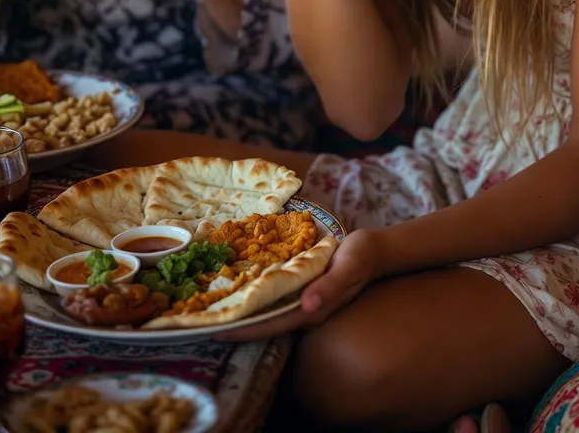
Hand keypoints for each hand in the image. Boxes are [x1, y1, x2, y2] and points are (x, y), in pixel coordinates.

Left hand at [216, 228, 381, 343]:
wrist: (375, 248)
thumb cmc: (361, 256)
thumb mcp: (349, 267)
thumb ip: (330, 287)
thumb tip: (307, 306)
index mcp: (313, 310)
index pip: (272, 325)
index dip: (244, 330)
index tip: (216, 330)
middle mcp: (305, 310)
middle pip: (265, 323)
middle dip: (237, 324)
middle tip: (203, 320)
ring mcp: (303, 301)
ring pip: (268, 311)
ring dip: (243, 311)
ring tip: (214, 307)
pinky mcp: (303, 289)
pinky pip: (275, 297)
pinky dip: (257, 296)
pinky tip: (240, 288)